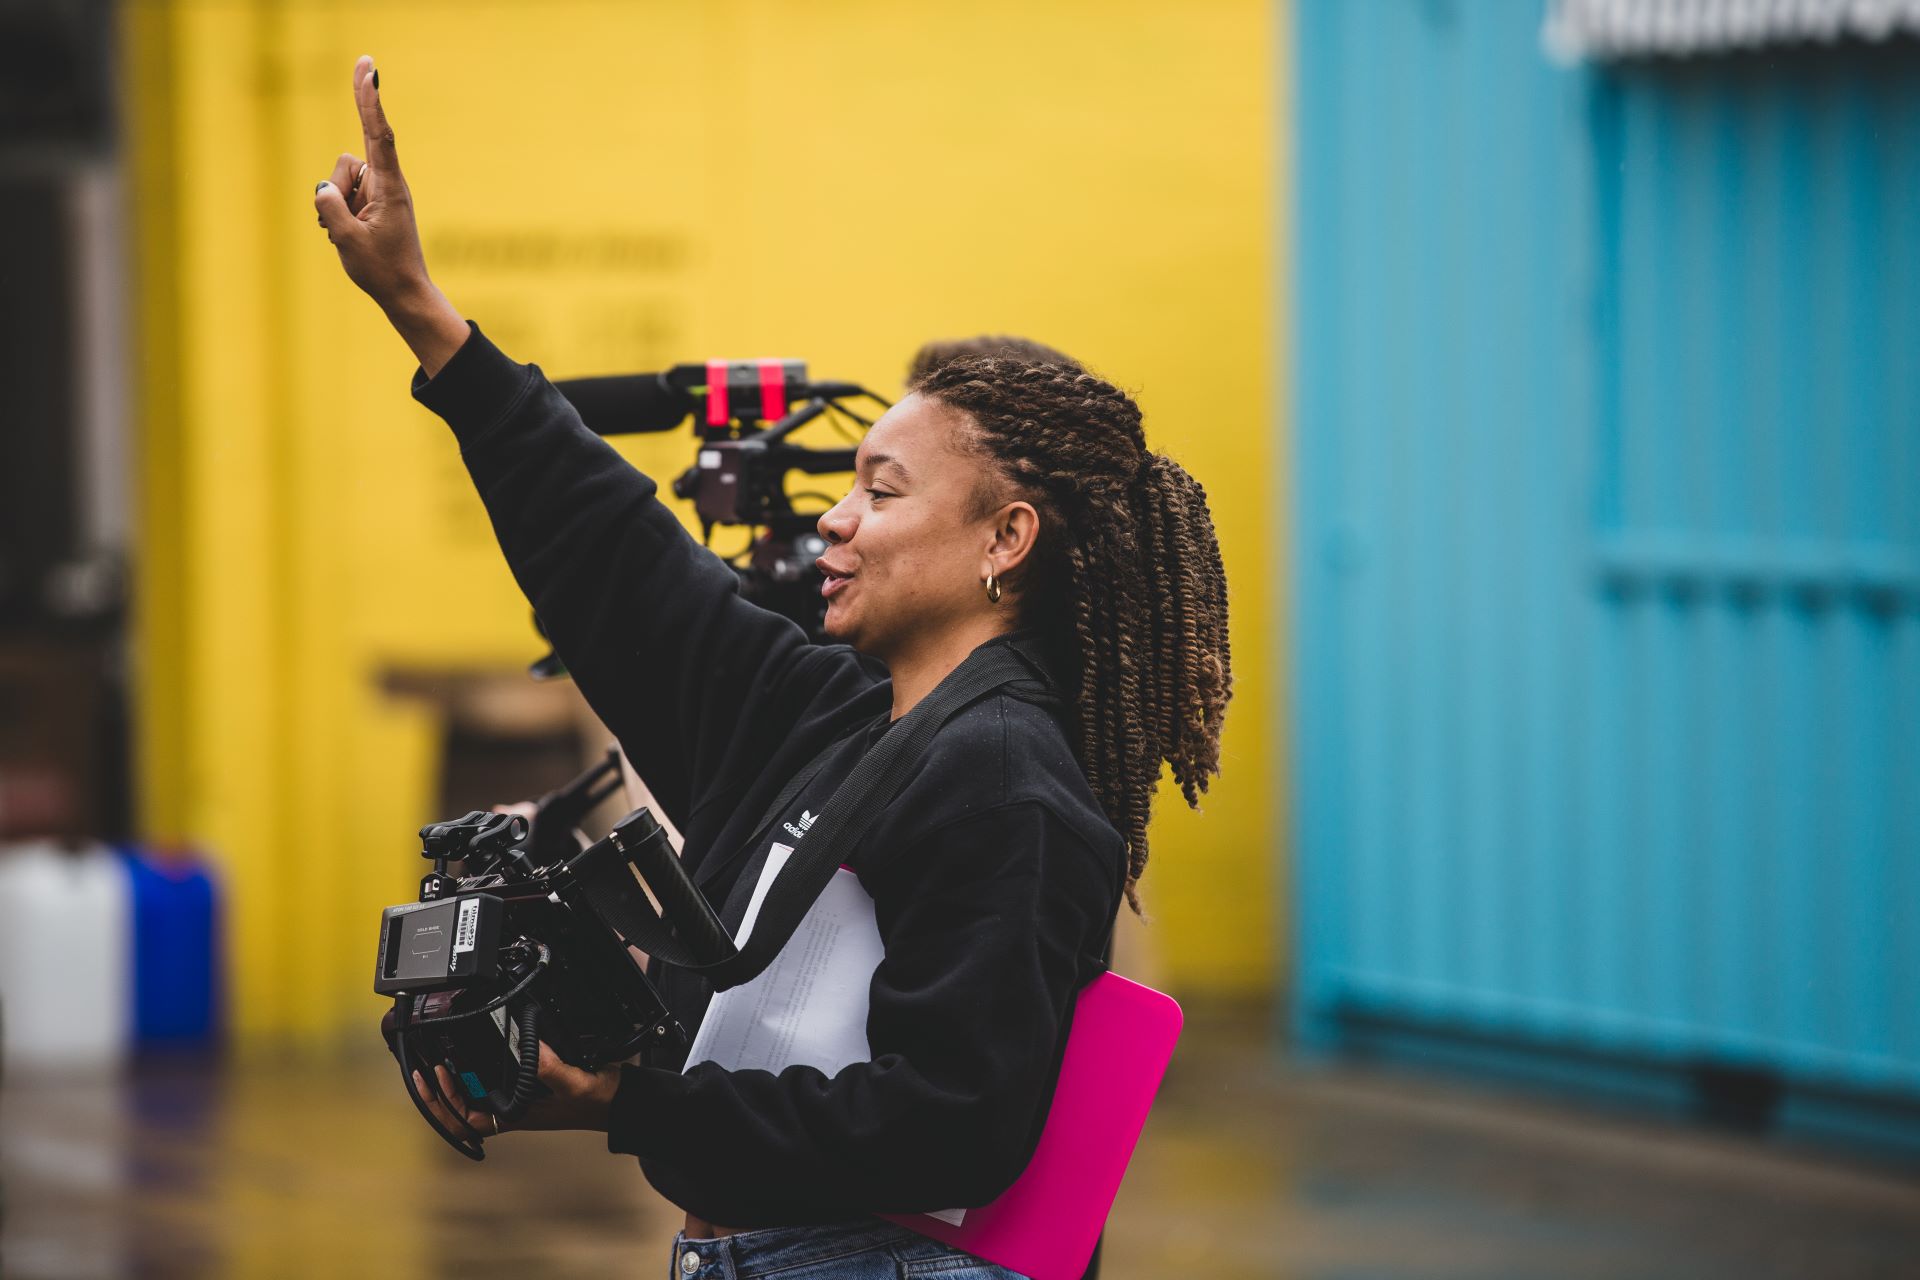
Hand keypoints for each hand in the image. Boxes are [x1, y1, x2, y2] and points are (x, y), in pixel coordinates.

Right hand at [313, 56, 468, 374]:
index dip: (369, 100)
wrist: (403, 293)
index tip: (368, 69)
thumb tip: (324, 189)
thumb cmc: (381, 270)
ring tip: (353, 235)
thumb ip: (331, 209)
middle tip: (354, 216)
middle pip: (347, 164)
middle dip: (338, 190)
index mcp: (389, 188)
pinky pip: (343, 196)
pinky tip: (350, 236)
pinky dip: (339, 213)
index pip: (378, 134)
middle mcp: (387, 184)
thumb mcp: (348, 241)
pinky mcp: (373, 203)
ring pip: (341, 181)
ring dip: (337, 206)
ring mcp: (379, 193)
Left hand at [413, 1040, 622, 1139]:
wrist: (617, 1101)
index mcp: (514, 1116)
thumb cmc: (596, 1101)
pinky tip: (471, 1056)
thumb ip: (551, 1068)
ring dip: (451, 1086)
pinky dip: (474, 1073)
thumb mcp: (575, 1083)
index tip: (438, 1076)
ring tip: (436, 1063)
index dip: (445, 1102)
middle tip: (423, 1069)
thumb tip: (529, 1048)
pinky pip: (489, 1084)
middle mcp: (510, 1110)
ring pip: (470, 1099)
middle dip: (436, 1095)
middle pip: (459, 1112)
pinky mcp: (526, 1086)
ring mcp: (516, 1099)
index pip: (465, 1120)